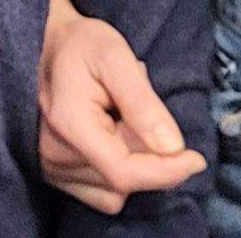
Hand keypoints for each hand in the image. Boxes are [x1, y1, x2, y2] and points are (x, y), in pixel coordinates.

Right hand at [37, 0, 204, 212]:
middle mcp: (53, 155)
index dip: (167, 172)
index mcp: (69, 124)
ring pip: (116, 191)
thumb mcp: (116, 57)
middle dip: (149, 155)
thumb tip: (173, 148)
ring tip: (121, 120)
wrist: (44, 44)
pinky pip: (103, 195)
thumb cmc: (80, 45)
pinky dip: (119, 173)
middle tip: (140, 108)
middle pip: (124, 180)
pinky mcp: (55, 175)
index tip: (197, 159)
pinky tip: (112, 140)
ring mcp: (51, 168)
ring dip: (133, 163)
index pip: (124, 172)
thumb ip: (143, 103)